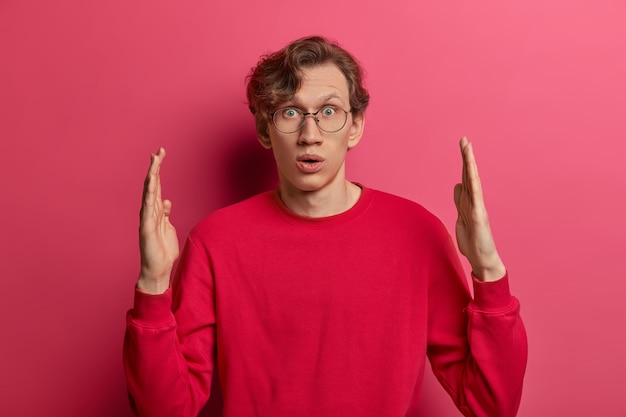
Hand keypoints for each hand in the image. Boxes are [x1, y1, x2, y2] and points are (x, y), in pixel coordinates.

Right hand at [137, 148, 179, 293]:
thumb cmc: (162, 250)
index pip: (158, 186)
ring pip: (149, 192)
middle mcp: (150, 211)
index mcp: (156, 211)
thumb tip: (167, 201)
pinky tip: (152, 181)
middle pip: (152, 185)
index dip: (159, 171)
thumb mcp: (168, 228)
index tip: (162, 155)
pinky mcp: (146, 225)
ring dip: (152, 175)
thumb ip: (166, 214)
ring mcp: (147, 217)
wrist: (157, 268)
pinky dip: (150, 193)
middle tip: (159, 151)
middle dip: (155, 168)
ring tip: (154, 160)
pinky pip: (148, 206)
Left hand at [453, 137, 505, 281]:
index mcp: (469, 200)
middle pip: (469, 175)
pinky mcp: (479, 217)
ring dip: (470, 165)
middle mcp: (475, 200)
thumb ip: (460, 200)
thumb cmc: (473, 239)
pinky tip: (471, 173)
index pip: (465, 176)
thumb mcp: (461, 216)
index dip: (464, 161)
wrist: (482, 258)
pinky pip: (476, 197)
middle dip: (467, 157)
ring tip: (468, 149)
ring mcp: (478, 207)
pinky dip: (473, 184)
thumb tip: (457, 185)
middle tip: (464, 139)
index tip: (463, 145)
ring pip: (473, 182)